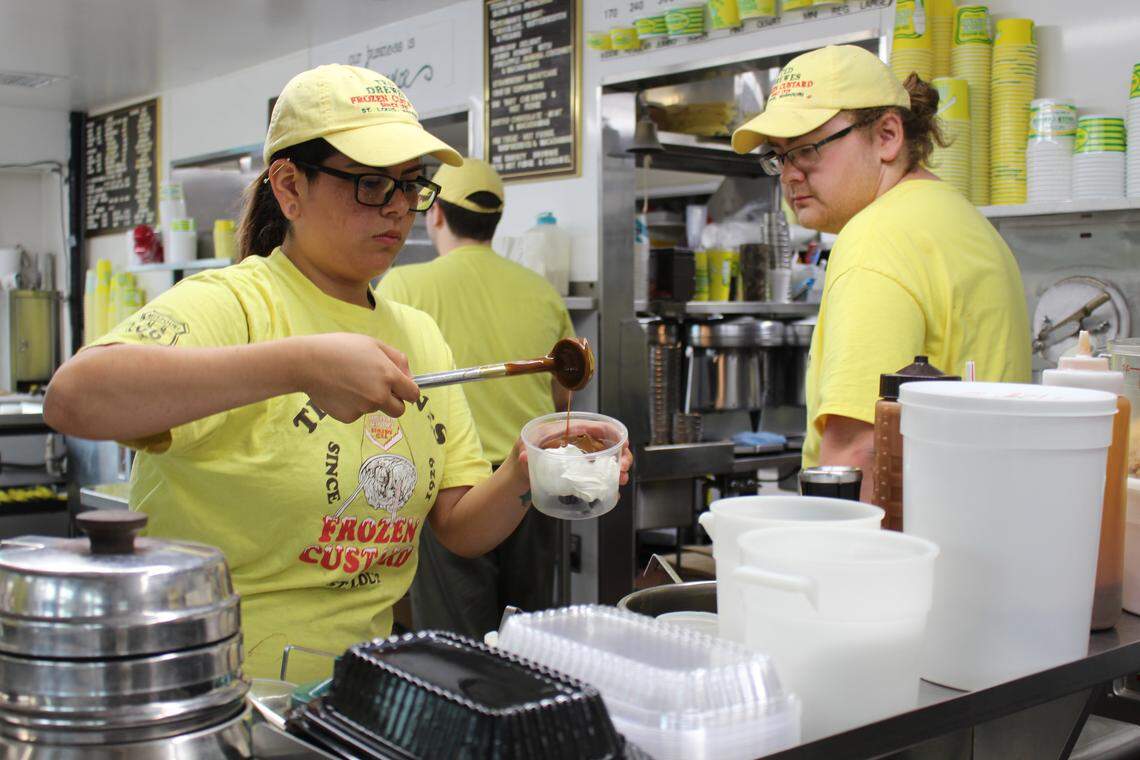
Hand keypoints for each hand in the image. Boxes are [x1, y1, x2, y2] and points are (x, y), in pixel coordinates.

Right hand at [292, 333, 419, 421]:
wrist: (306, 363)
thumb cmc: (340, 348)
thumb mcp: (373, 344)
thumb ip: (397, 359)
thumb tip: (409, 376)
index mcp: (389, 376)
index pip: (413, 395)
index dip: (409, 391)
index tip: (403, 389)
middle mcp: (379, 396)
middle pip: (399, 410)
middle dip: (393, 401)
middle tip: (378, 388)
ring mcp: (364, 409)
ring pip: (375, 409)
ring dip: (369, 399)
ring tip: (350, 381)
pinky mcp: (348, 417)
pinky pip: (357, 413)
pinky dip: (352, 404)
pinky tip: (340, 390)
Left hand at [511, 429, 633, 486]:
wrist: (520, 474)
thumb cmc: (523, 457)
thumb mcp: (523, 453)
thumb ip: (524, 455)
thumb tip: (524, 457)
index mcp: (564, 430)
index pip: (591, 425)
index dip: (610, 431)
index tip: (622, 442)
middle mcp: (576, 440)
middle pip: (605, 440)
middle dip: (619, 451)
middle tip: (623, 467)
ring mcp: (581, 454)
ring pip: (607, 455)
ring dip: (618, 465)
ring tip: (622, 479)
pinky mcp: (582, 467)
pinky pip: (601, 468)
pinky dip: (610, 475)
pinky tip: (616, 486)